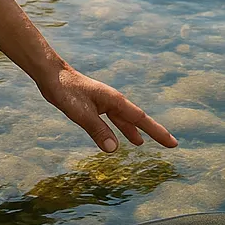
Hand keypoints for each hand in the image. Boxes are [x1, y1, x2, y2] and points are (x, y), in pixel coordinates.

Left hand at [38, 64, 177, 151]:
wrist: (51, 75)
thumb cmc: (66, 90)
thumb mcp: (81, 113)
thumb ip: (98, 130)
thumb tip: (114, 149)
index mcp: (114, 101)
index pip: (141, 119)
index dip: (158, 132)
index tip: (173, 143)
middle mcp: (112, 101)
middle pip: (136, 119)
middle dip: (151, 132)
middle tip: (168, 144)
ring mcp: (102, 102)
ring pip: (122, 120)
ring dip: (132, 131)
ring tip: (141, 144)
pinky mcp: (92, 104)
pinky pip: (110, 119)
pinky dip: (116, 128)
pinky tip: (114, 135)